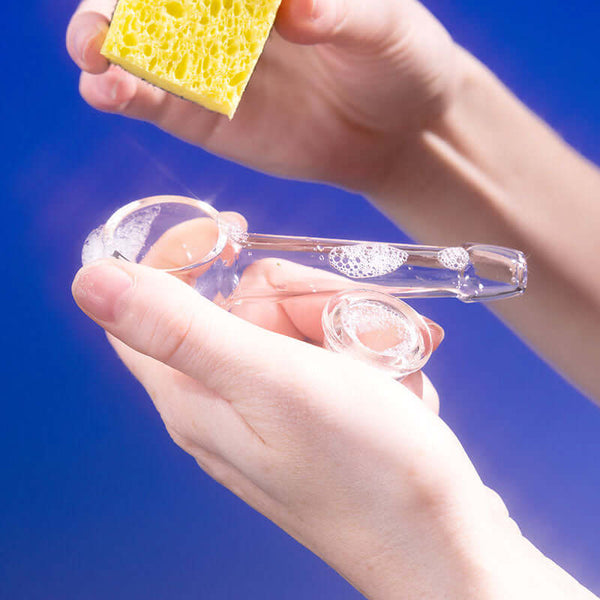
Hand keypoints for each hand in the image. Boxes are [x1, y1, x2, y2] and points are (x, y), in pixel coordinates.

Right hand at [66, 0, 457, 191]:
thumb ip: (338, 14)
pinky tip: (109, 91)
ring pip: (138, 49)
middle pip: (150, 2)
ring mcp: (209, 67)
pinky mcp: (206, 117)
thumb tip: (292, 8)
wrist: (396, 128)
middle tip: (103, 25)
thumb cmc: (396, 59)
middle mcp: (223, 15)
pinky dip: (127, 95)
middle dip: (116, 8)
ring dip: (105, 50)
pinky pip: (157, 101)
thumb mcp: (383, 26)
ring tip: (96, 57)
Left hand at [71, 245, 584, 599]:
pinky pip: (339, 345)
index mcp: (195, 391)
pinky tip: (400, 388)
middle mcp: (229, 395)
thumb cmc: (366, 469)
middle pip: (247, 299)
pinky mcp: (323, 407)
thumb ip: (182, 328)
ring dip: (359, 327)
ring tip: (392, 371)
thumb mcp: (272, 382)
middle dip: (310, 299)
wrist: (445, 541)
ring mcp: (281, 402)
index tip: (234, 233)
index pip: (148, 303)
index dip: (180, 256)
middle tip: (354, 336)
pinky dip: (375, 352)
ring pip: (305, 316)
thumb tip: (90, 282)